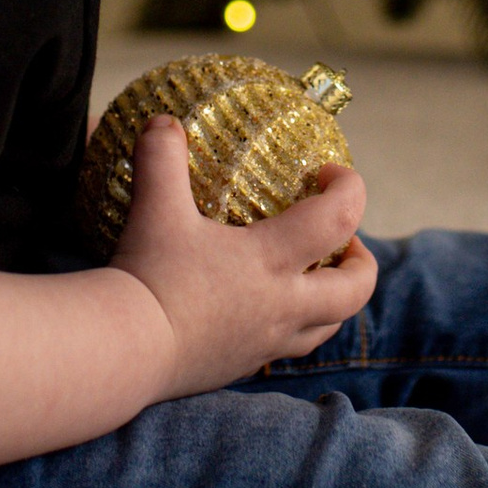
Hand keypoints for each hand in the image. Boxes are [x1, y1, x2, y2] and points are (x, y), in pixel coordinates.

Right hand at [110, 116, 374, 394]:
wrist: (126, 351)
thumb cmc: (148, 277)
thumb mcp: (155, 209)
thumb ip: (162, 158)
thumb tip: (163, 120)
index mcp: (272, 260)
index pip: (339, 219)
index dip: (350, 189)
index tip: (331, 174)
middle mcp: (283, 305)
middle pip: (354, 291)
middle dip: (362, 263)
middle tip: (347, 241)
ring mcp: (267, 341)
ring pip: (327, 327)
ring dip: (334, 299)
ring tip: (316, 277)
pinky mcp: (243, 367)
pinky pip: (285, 349)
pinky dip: (292, 327)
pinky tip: (265, 312)